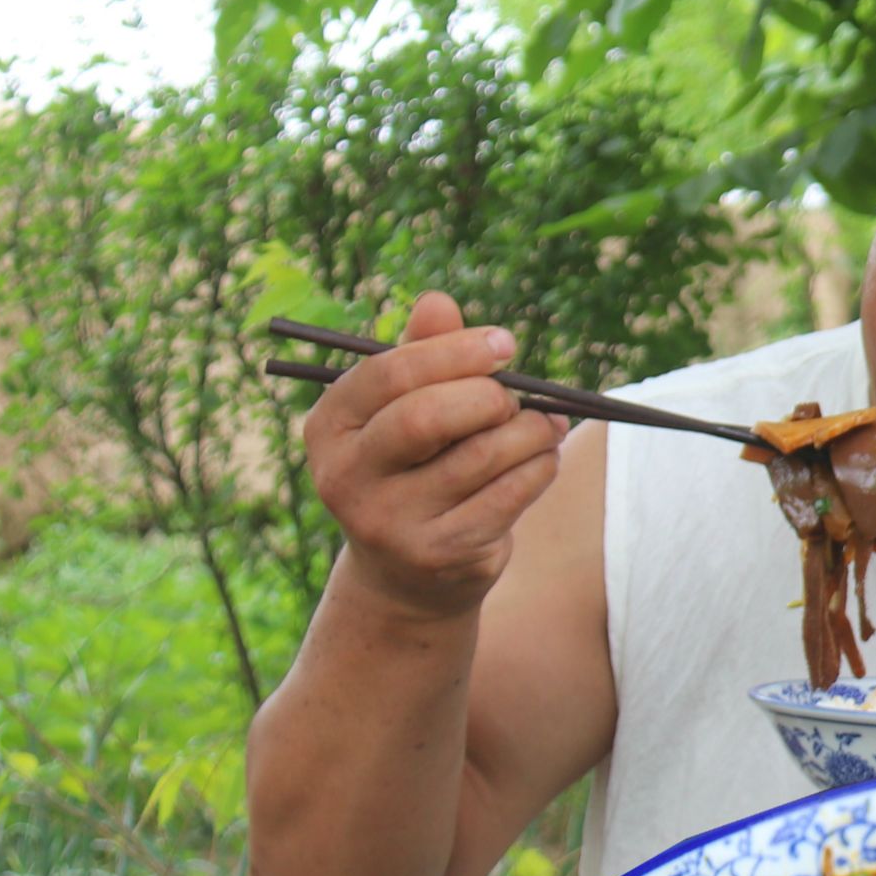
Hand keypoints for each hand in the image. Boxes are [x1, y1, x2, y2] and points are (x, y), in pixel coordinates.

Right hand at [302, 291, 568, 622]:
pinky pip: (507, 495)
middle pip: (426, 416)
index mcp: (330, 426)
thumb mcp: (405, 409)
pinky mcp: (439, 554)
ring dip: (529, 431)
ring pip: (479, 457)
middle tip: (517, 393)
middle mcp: (345, 476)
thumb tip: (438, 301)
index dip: (455, 351)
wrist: (407, 574)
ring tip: (546, 423)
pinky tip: (544, 457)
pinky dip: (538, 467)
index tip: (504, 343)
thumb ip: (420, 355)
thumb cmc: (412, 467)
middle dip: (488, 395)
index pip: (388, 373)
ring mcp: (389, 522)